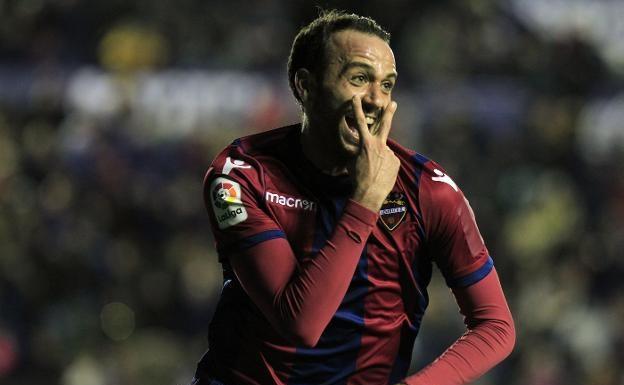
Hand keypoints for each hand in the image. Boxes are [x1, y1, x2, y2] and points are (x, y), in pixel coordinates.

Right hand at [349, 95, 399, 211]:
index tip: (356, 97)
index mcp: (366, 144)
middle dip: (388, 113)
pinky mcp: (396, 162)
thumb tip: (365, 149)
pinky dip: (385, 167)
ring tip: (375, 172)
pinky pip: (389, 161)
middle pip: (384, 125)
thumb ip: (360, 151)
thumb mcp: (353, 161)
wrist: (369, 194)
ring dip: (380, 159)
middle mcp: (379, 145)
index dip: (357, 109)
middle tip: (393, 103)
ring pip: (384, 152)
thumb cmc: (357, 178)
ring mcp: (389, 153)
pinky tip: (381, 175)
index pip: (360, 122)